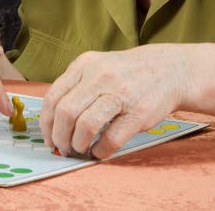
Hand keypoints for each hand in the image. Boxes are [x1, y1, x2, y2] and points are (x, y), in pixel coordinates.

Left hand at [40, 44, 189, 157]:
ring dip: (78, 145)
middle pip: (65, 113)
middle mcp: (100, 76)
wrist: (168, 69)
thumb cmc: (126, 74)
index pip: (53, 96)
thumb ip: (75, 87)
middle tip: (63, 148)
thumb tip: (52, 122)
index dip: (46, 122)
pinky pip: (111, 139)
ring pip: (85, 126)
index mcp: (84, 64)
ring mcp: (120, 93)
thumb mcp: (97, 67)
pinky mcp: (138, 113)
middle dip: (59, 137)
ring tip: (80, 149)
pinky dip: (100, 151)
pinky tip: (99, 150)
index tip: (48, 137)